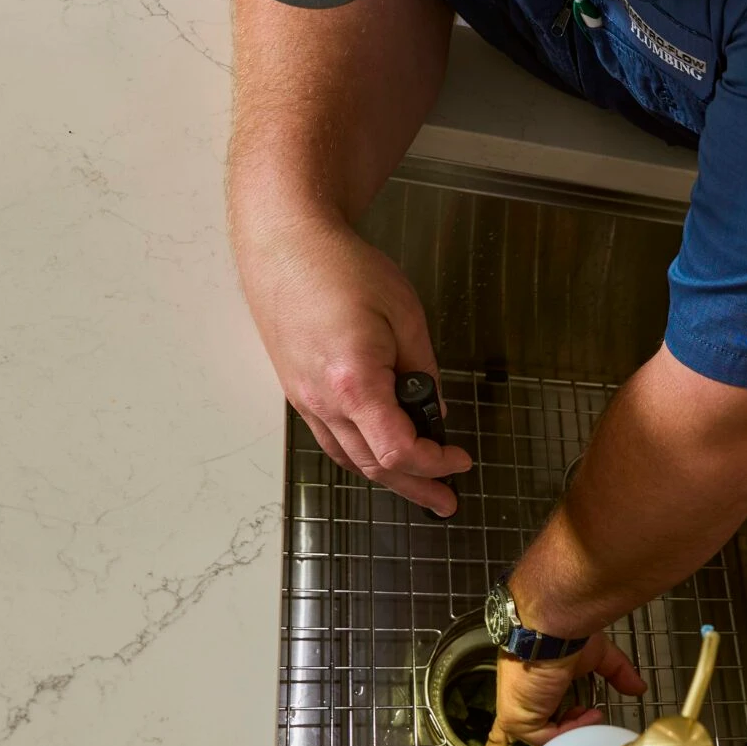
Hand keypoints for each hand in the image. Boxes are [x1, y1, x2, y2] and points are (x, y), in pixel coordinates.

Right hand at [235, 211, 471, 513]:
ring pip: (349, 458)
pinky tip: (380, 455)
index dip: (434, 463)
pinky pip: (331, 438)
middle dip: (416, 486)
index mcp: (353, 382)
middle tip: (445, 500)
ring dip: (387, 477)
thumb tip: (435, 411)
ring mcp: (304, 399)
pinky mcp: (297, 390)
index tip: (459, 460)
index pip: (397, 451)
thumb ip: (424, 371)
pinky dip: (361, 454)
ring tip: (419, 486)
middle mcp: (322, 400)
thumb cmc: (341, 269)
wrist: (287, 245)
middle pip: (372, 466)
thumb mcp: (405, 315)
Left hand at [485, 633, 647, 745]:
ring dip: (571, 733)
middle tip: (590, 718)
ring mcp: (516, 711)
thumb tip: (639, 687)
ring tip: (593, 717)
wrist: (552, 629)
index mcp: (531, 686)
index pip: (535, 716)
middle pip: (535, 734)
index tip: (584, 712)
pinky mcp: (517, 719)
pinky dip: (570, 732)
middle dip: (563, 734)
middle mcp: (520, 700)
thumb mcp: (597, 656)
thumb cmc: (566, 633)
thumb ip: (616, 672)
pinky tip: (589, 715)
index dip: (557, 724)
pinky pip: (545, 739)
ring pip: (541, 739)